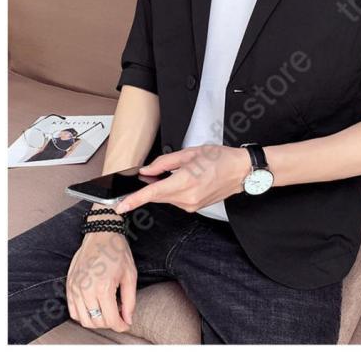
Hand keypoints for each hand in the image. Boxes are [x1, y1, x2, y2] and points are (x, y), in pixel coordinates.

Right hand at [66, 228, 136, 331]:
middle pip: (96, 322)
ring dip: (97, 320)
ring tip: (107, 310)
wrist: (101, 234)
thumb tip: (127, 320)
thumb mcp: (130, 275)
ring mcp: (75, 288)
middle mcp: (86, 290)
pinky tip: (94, 307)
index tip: (126, 324)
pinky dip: (83, 314)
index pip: (111, 320)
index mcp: (103, 288)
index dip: (121, 326)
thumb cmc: (117, 252)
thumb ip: (130, 301)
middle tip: (119, 315)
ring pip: (83, 320)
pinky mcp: (69, 285)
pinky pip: (73, 311)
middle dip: (110, 323)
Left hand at [115, 145, 249, 213]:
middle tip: (147, 176)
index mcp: (185, 181)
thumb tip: (148, 170)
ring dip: (164, 187)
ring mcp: (191, 205)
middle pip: (157, 196)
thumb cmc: (220, 159)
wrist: (240, 171)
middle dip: (149, 187)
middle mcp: (187, 198)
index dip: (134, 200)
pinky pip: (176, 200)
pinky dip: (173, 191)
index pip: (153, 193)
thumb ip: (165, 162)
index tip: (120, 206)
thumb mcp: (190, 153)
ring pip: (166, 198)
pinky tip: (183, 180)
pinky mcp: (194, 207)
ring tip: (179, 172)